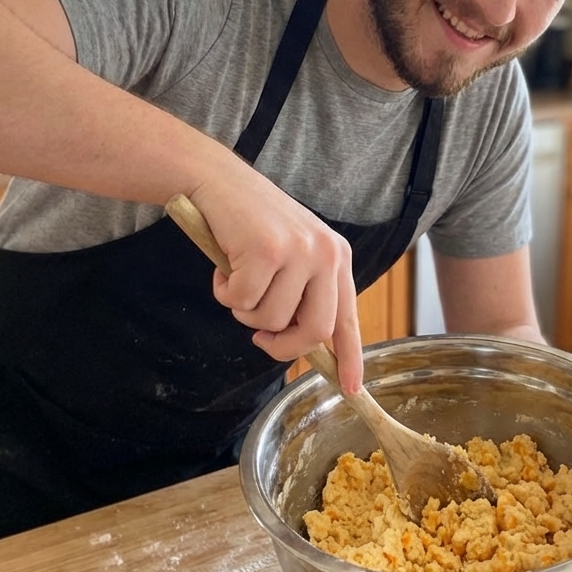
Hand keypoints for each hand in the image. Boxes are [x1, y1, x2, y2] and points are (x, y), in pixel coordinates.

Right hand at [186, 165, 363, 394]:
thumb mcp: (291, 255)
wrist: (219, 180)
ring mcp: (299, 252)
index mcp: (337, 258)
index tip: (353, 390)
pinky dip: (224, 292)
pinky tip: (223, 265)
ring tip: (237, 278)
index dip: (350, 358)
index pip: (348, 318)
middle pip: (314, 331)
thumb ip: (302, 293)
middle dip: (282, 345)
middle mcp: (327, 254)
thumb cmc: (250, 224)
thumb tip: (299, 342)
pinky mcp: (268, 251)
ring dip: (244, 310)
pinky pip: (241, 302)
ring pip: (271, 319)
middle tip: (259, 336)